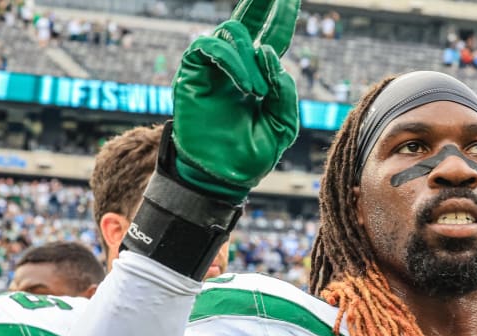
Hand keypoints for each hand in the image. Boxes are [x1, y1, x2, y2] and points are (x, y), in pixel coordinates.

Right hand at [172, 0, 299, 201]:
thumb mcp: (282, 125)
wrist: (223, 177)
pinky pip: (209, 46)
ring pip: (231, 31)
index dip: (280, 17)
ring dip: (250, 57)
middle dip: (261, 4)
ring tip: (258, 92)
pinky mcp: (192, 73)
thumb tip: (268, 53)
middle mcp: (235, 66)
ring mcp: (212, 68)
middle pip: (246, 20)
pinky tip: (246, 86)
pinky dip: (232, 60)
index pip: (270, 37)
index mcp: (258, 76)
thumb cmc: (251, 154)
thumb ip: (284, 91)